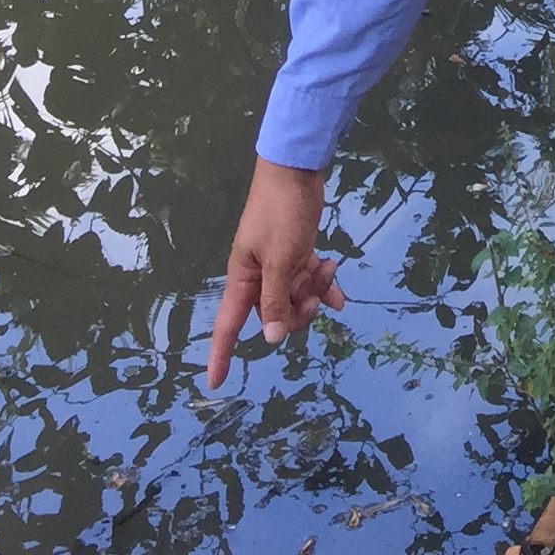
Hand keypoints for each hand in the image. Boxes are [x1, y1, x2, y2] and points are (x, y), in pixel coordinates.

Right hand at [205, 159, 342, 387]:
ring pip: (295, 299)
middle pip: (273, 316)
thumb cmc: (281, 212)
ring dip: (314, 291)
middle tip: (314, 292)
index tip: (214, 382)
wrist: (296, 172)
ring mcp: (279, 266)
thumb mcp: (279, 257)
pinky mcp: (297, 254)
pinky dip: (324, 287)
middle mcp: (258, 278)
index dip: (220, 354)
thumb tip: (270, 338)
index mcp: (243, 280)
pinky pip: (308, 282)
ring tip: (328, 268)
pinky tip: (340, 295)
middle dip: (297, 311)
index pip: (226, 326)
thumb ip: (274, 298)